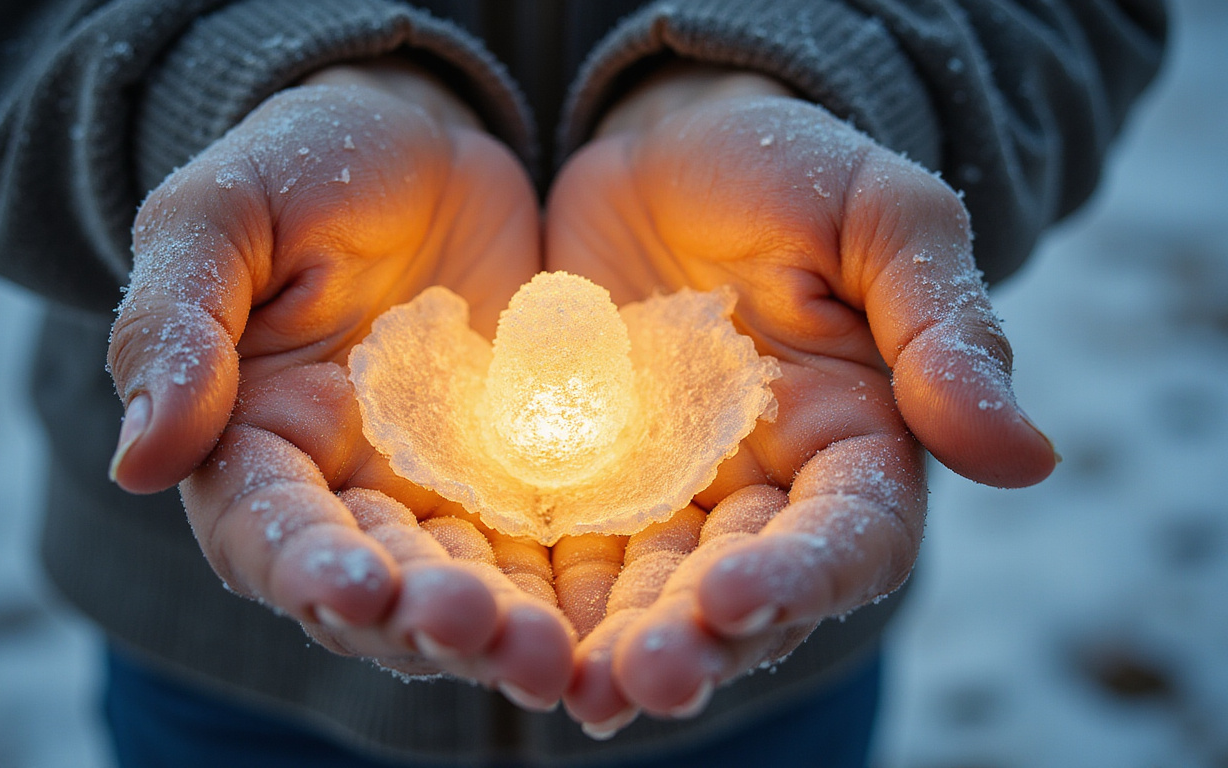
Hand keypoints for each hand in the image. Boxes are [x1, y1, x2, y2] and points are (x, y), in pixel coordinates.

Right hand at [106, 61, 572, 708]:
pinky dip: (576, 586)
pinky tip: (614, 614)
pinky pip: (553, 545)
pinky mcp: (525, 479)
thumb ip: (177, 326)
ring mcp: (443, 494)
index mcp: (253, 446)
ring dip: (506, 630)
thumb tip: (140, 460)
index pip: (267, 531)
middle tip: (484, 633)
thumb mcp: (223, 216)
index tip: (358, 586)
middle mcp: (346, 493)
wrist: (425, 149)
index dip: (308, 566)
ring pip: (470, 588)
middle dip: (425, 620)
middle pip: (378, 588)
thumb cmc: (304, 168)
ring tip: (553, 655)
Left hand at [544, 64, 1057, 734]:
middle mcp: (761, 493)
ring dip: (611, 644)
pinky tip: (499, 626)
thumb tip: (1029, 460)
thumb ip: (943, 332)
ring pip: (644, 591)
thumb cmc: (790, 171)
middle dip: (693, 639)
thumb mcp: (882, 221)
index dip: (801, 574)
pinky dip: (537, 592)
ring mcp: (664, 493)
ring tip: (571, 687)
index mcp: (855, 445)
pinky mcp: (578, 479)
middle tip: (640, 679)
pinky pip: (557, 547)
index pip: (849, 537)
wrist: (666, 149)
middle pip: (738, 590)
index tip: (734, 591)